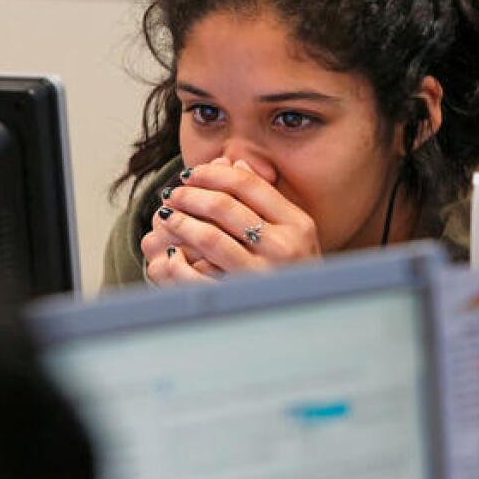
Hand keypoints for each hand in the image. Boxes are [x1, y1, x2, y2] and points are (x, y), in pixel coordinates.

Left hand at [142, 158, 320, 284]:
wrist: (310, 315)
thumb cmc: (296, 269)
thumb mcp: (294, 231)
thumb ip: (266, 198)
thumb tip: (235, 163)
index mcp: (297, 224)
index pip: (248, 185)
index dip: (213, 174)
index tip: (191, 174)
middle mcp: (283, 247)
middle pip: (225, 207)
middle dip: (190, 195)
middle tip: (173, 193)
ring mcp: (262, 275)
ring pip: (210, 237)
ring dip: (181, 222)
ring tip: (168, 216)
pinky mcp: (242, 298)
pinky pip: (200, 276)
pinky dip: (180, 263)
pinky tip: (172, 254)